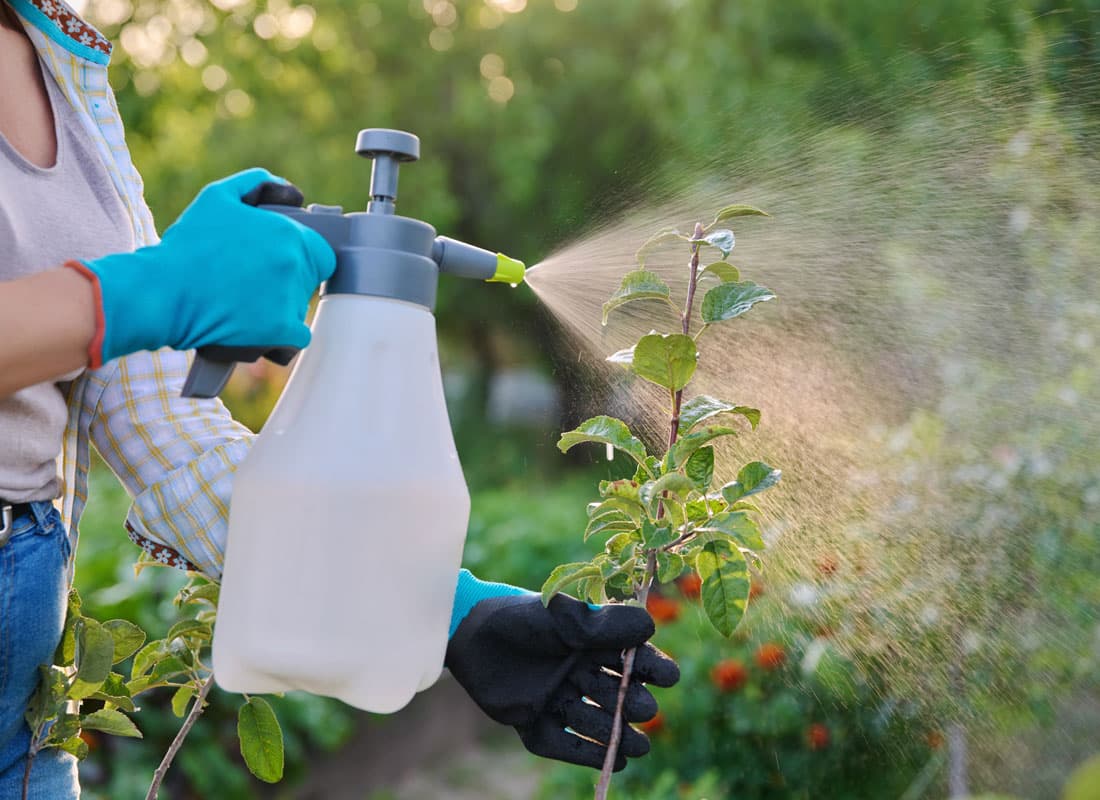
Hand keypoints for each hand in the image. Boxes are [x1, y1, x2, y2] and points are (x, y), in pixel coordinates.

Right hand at [68, 169, 334, 366]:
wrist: (164, 293)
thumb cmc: (187, 247)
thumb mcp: (217, 198)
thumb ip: (256, 185)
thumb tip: (289, 191)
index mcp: (287, 232)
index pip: (321, 253)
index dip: (302, 259)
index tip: (276, 265)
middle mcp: (294, 262)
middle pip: (309, 281)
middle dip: (287, 283)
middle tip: (251, 286)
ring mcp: (290, 297)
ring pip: (299, 308)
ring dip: (280, 310)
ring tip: (243, 305)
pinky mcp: (281, 329)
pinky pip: (297, 338)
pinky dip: (282, 338)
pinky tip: (257, 329)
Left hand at [445, 592, 678, 770]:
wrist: (471, 634)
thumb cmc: (521, 617)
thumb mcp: (564, 617)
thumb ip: (604, 624)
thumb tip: (651, 627)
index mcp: (593, 646)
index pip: (634, 661)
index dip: (653, 669)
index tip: (668, 676)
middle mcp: (580, 675)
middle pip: (618, 696)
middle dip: (633, 705)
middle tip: (641, 708)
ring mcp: (558, 701)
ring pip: (595, 723)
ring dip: (616, 734)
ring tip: (638, 746)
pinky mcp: (534, 724)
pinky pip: (565, 746)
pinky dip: (588, 754)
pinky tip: (613, 762)